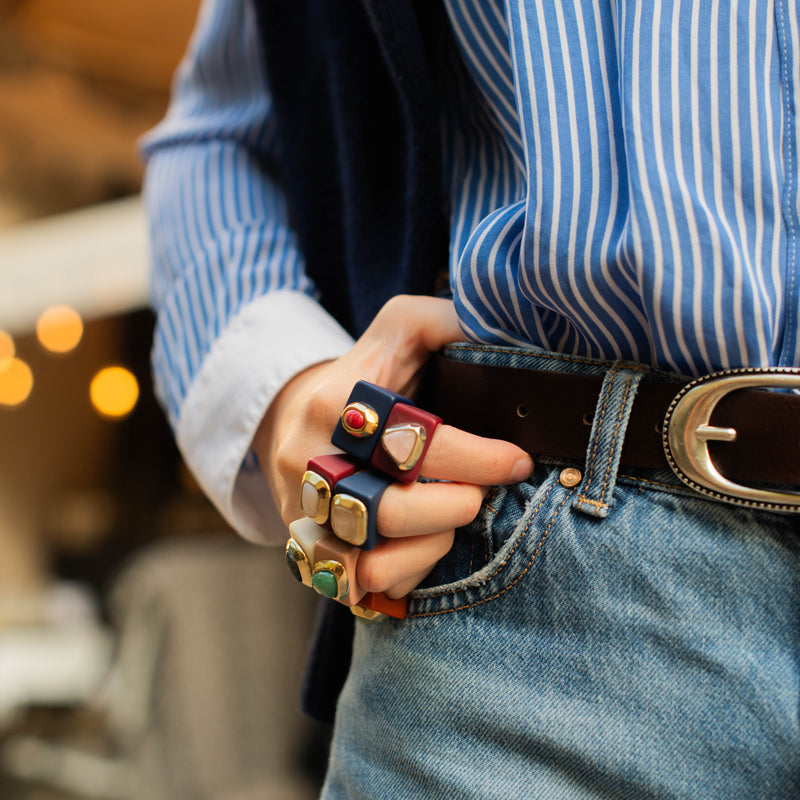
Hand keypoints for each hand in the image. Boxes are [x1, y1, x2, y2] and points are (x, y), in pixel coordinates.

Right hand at [252, 295, 532, 598]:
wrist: (288, 416)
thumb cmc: (362, 373)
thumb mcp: (398, 328)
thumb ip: (449, 321)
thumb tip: (508, 331)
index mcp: (334, 405)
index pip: (413, 441)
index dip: (479, 459)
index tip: (516, 461)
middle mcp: (308, 463)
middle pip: (390, 511)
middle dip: (456, 507)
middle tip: (478, 493)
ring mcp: (303, 512)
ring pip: (371, 562)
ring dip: (430, 546)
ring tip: (448, 518)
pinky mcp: (306, 549)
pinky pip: (360, 586)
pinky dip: (404, 574)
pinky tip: (423, 545)